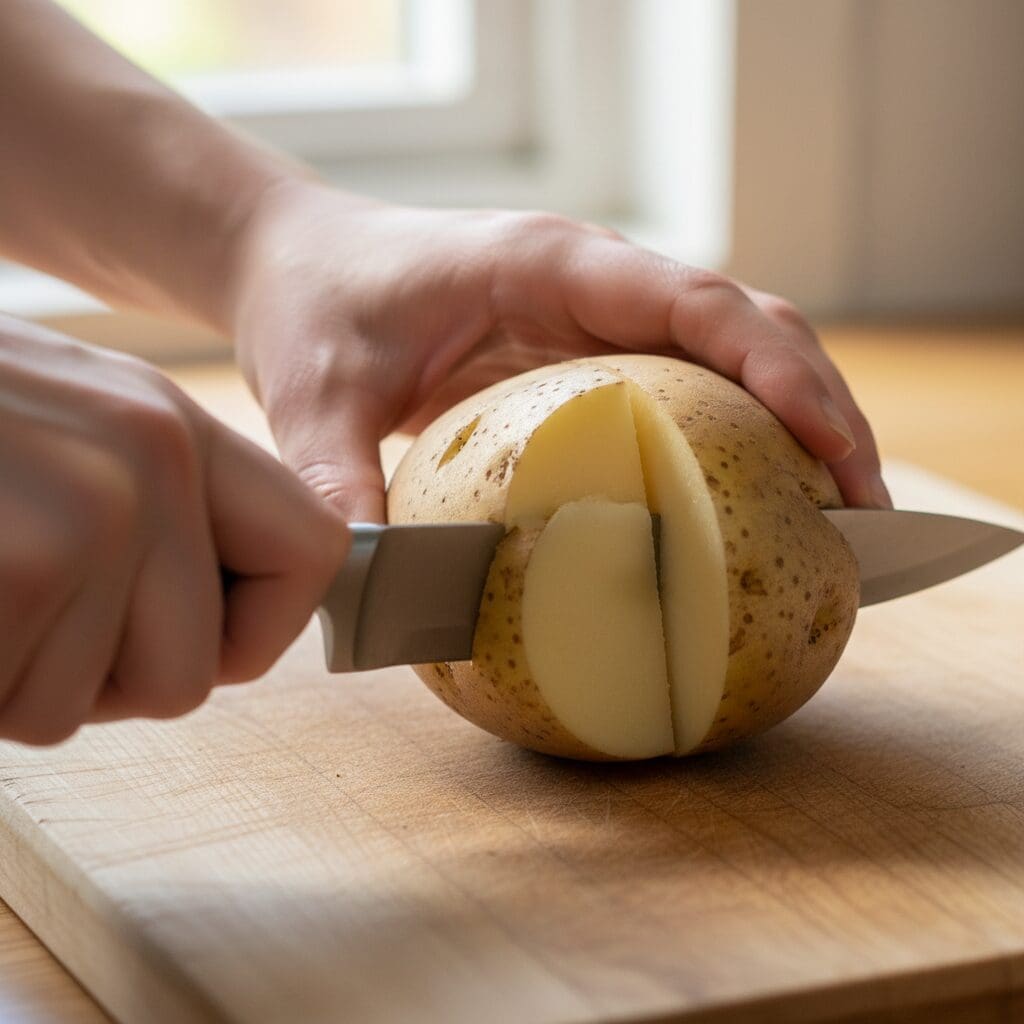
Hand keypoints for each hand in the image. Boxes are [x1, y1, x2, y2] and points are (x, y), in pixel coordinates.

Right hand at [0, 315, 346, 744]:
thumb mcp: (55, 441)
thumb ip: (153, 509)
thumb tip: (236, 613)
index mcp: (172, 423)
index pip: (316, 549)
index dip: (263, 625)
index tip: (206, 639)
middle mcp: (152, 453)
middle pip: (203, 666)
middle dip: (106, 677)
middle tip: (17, 605)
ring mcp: (92, 510)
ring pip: (108, 700)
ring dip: (22, 678)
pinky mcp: (25, 568)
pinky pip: (31, 709)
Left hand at [232, 181, 889, 521]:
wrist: (303, 265)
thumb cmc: (316, 307)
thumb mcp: (313, 397)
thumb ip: (343, 483)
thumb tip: (372, 593)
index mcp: (549, 265)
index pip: (696, 302)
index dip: (777, 368)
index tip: (833, 445)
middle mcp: (593, 284)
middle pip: (747, 326)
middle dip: (821, 407)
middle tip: (863, 512)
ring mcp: (597, 319)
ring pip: (733, 355)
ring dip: (797, 423)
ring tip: (838, 518)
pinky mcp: (588, 358)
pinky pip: (686, 389)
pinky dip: (738, 440)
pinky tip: (752, 506)